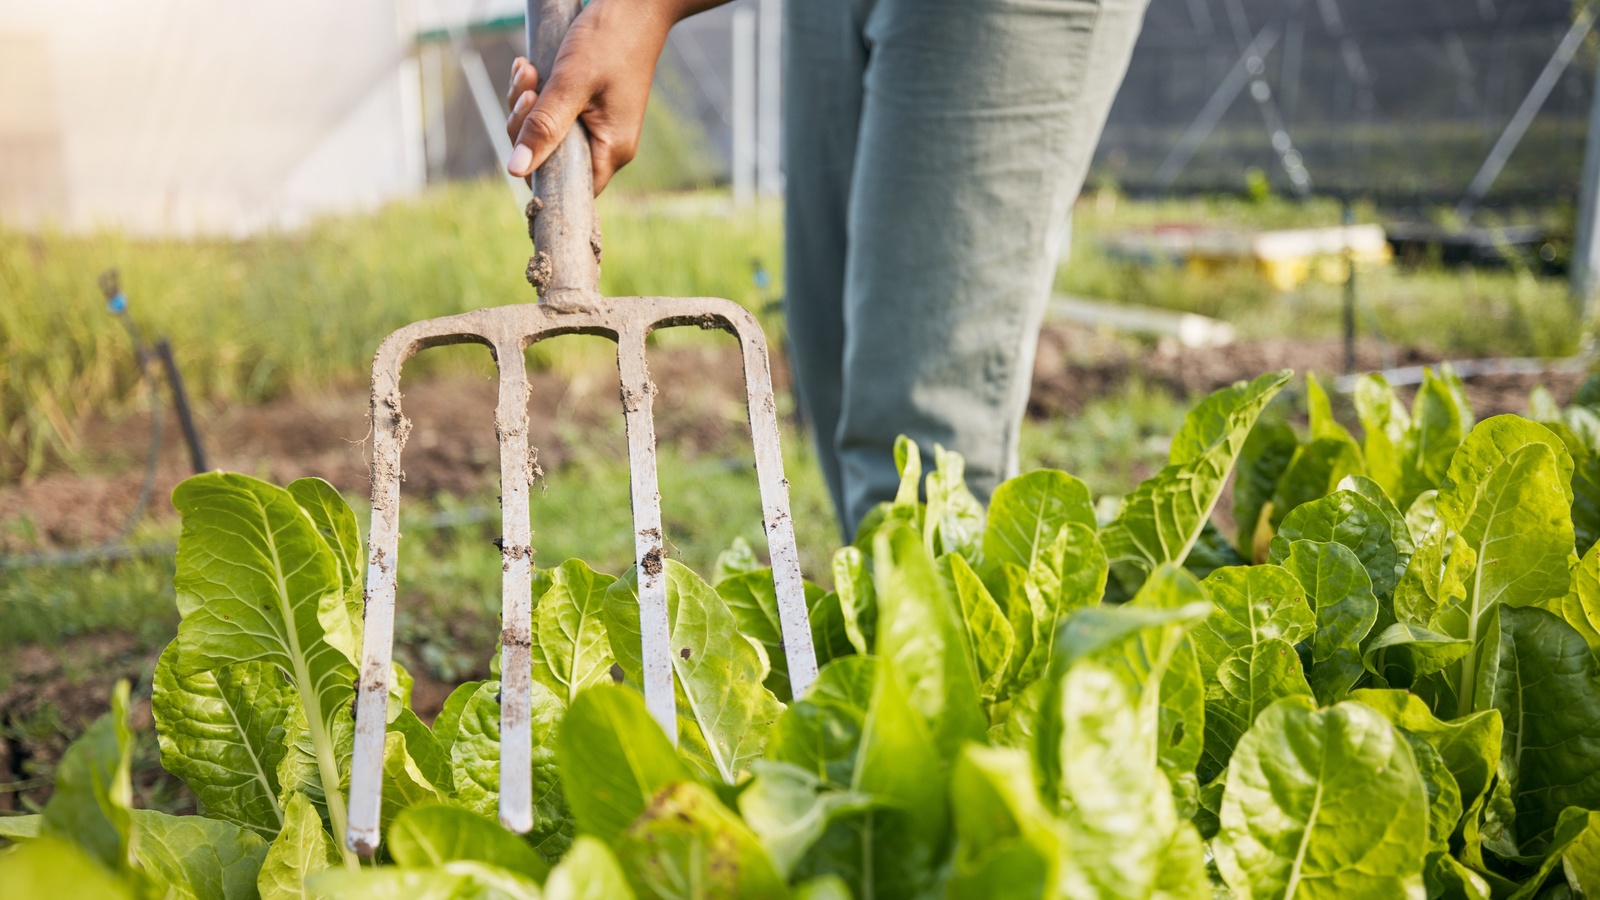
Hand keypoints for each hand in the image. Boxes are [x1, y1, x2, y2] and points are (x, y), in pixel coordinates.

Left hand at [505, 0, 682, 193]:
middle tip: (527, 88)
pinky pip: (551, 111)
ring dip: (527, 102)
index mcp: (612, 149)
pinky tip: (530, 68)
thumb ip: (545, 127)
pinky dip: (535, 92)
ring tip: (527, 70)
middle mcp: (606, 143)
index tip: (523, 135)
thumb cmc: (610, 39)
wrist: (635, 4)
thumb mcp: (571, 83)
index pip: (568, 186)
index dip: (537, 170)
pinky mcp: (587, 106)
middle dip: (526, 125)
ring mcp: (597, 124)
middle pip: (550, 158)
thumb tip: (516, 169)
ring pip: (546, 132)